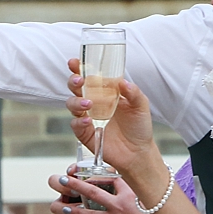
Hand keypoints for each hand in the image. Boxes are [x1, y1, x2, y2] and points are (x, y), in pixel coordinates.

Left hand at [47, 170, 169, 213]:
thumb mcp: (152, 203)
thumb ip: (139, 194)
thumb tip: (135, 185)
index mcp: (130, 195)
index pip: (112, 178)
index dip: (98, 174)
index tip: (86, 172)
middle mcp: (121, 207)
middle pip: (94, 193)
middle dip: (76, 185)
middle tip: (62, 180)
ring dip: (76, 212)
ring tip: (66, 209)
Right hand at [65, 59, 159, 180]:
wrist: (138, 152)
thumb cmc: (139, 126)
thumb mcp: (141, 105)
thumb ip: (133, 92)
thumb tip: (122, 81)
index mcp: (105, 92)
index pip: (89, 76)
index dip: (79, 68)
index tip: (75, 62)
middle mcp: (93, 102)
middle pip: (75, 87)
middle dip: (73, 81)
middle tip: (79, 80)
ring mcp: (87, 117)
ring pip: (71, 104)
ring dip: (76, 101)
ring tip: (88, 103)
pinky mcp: (84, 133)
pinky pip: (75, 124)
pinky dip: (79, 121)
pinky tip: (87, 120)